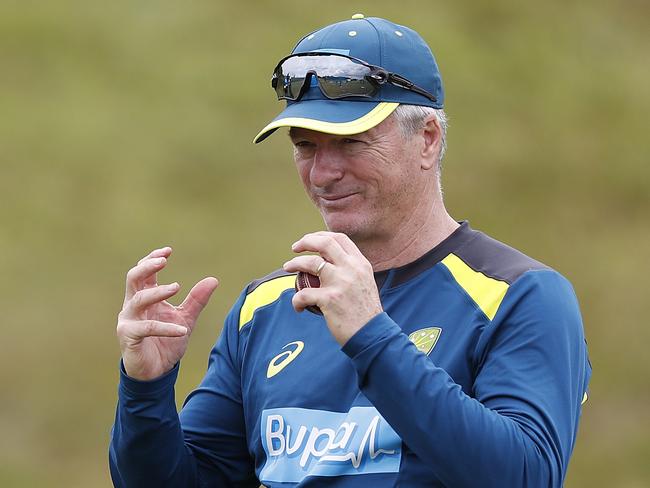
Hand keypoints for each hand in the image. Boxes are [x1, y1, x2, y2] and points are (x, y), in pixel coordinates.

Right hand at [117, 247, 218, 380]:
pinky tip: (182, 330)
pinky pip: (147, 328)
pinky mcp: (129, 337)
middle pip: (133, 278)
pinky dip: (166, 328)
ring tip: (177, 287)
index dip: (152, 259)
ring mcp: (128, 321)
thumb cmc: (166, 342)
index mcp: (144, 298)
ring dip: (158, 292)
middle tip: (163, 261)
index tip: (168, 251)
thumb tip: (213, 279)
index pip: (143, 273)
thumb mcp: (186, 318)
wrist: (155, 373)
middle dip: (147, 266)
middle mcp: (133, 306)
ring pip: (138, 299)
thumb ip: (197, 300)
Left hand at [283, 232, 382, 344]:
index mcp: (361, 263)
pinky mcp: (330, 299)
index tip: (310, 240)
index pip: (340, 239)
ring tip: (287, 268)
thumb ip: (351, 271)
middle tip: (295, 248)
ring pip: (310, 263)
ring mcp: (341, 282)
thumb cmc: (366, 313)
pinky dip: (296, 300)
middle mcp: (352, 269)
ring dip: (294, 263)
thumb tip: (329, 262)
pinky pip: (303, 294)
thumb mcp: (365, 283)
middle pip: (325, 243)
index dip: (321, 235)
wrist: (372, 334)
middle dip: (306, 241)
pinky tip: (298, 307)